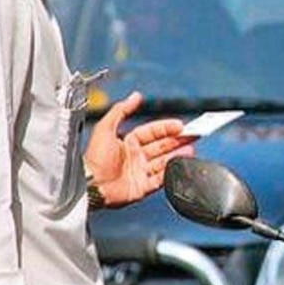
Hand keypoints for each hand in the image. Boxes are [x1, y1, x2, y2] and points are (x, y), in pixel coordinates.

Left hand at [83, 91, 196, 207]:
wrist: (89, 185)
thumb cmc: (94, 158)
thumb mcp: (105, 127)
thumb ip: (121, 110)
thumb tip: (135, 96)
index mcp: (128, 143)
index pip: (152, 132)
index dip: (166, 127)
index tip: (180, 125)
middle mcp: (136, 157)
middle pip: (162, 146)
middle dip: (178, 140)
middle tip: (193, 134)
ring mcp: (140, 172)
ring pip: (164, 162)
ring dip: (178, 155)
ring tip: (191, 149)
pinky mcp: (142, 188)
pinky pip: (160, 180)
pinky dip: (170, 172)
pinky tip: (179, 165)